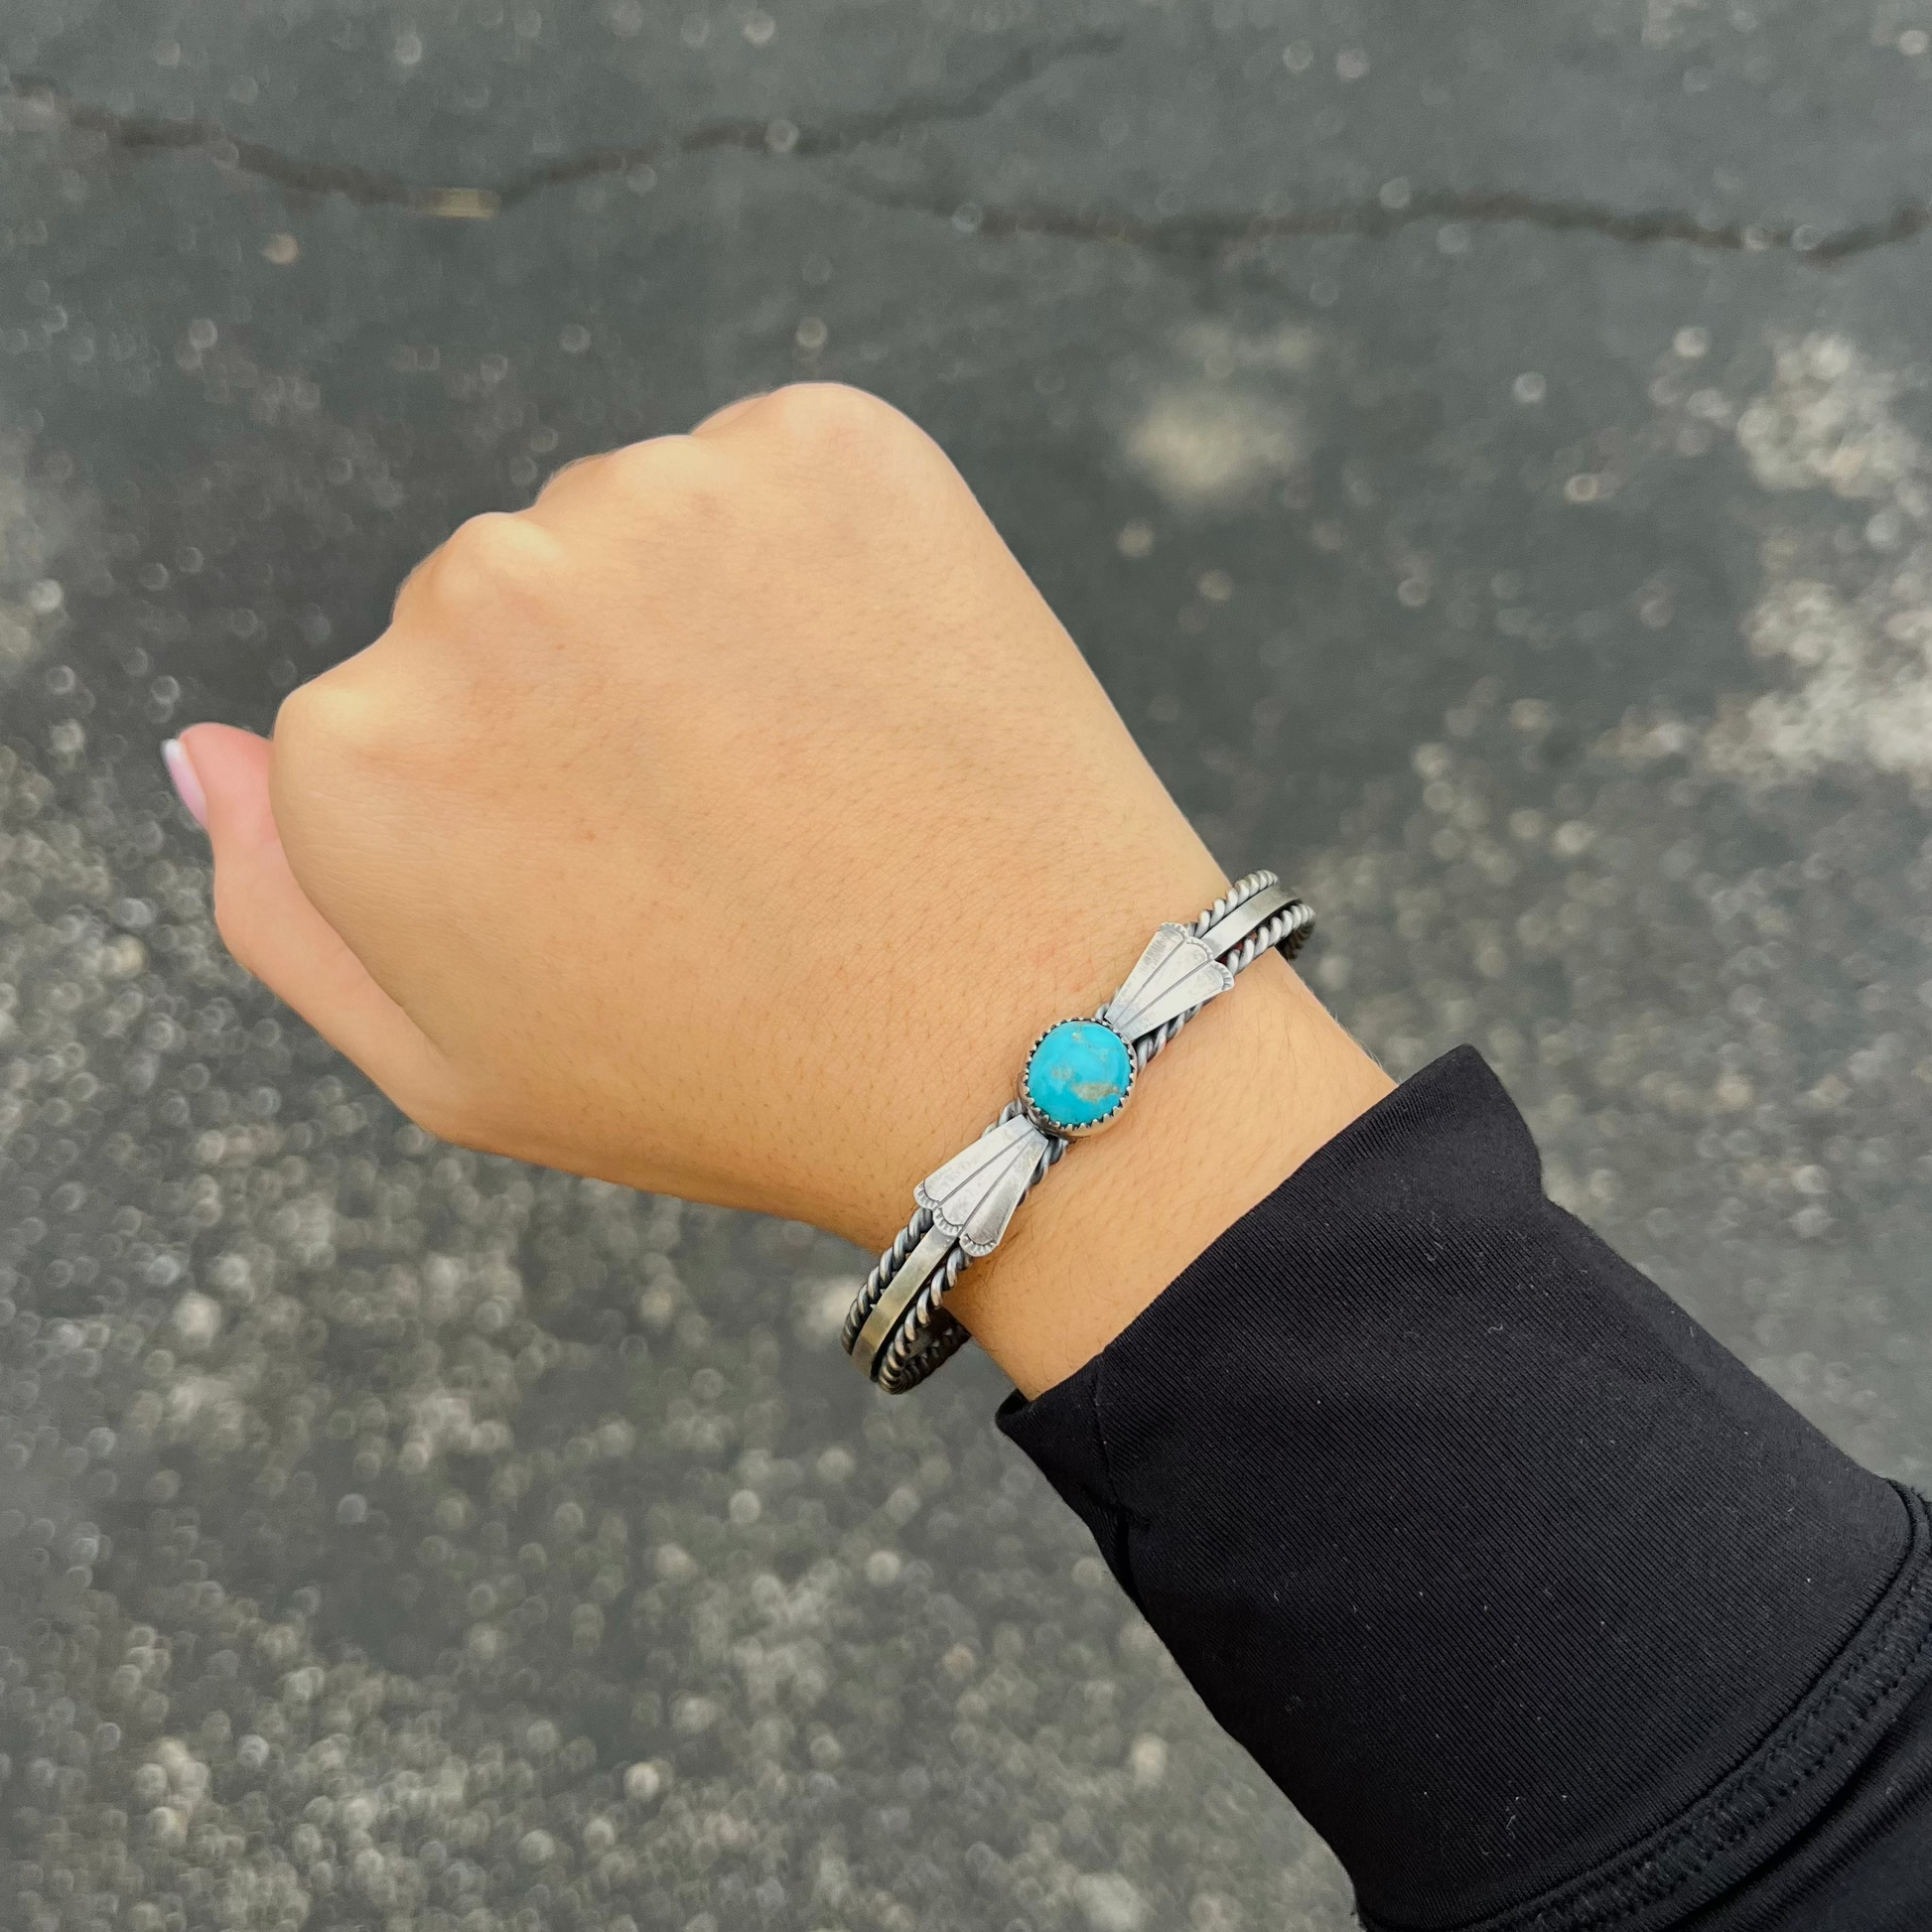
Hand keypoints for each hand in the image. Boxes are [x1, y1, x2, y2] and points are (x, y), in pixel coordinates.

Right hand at [173, 384, 1388, 1393]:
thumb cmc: (735, 1076)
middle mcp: (479, 589)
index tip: (618, 882)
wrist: (1028, 1042)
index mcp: (363, 745)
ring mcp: (659, 497)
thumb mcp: (456, 1066)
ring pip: (640, 531)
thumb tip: (206, 745)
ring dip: (706, 618)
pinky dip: (819, 556)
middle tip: (734, 836)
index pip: (397, 710)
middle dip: (596, 698)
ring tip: (816, 772)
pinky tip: (879, 686)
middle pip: (506, 601)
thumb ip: (285, 905)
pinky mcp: (826, 442)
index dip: (521, 804)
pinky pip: (776, 475)